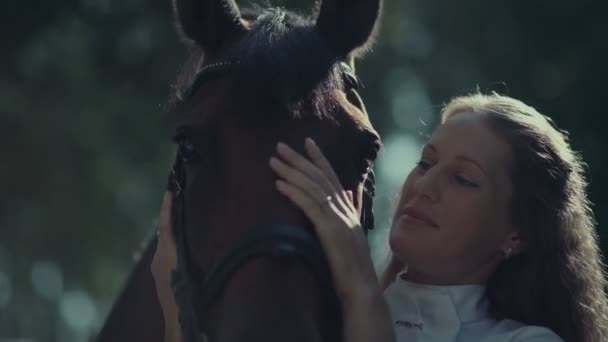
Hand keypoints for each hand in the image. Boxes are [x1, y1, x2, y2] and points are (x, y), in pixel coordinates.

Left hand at [269, 138, 379, 303]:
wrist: (361, 287)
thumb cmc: (353, 266)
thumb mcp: (352, 234)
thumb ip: (350, 211)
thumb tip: (350, 193)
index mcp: (348, 209)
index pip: (332, 176)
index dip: (319, 158)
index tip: (307, 142)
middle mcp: (344, 209)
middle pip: (319, 177)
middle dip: (299, 159)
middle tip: (280, 145)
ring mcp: (338, 218)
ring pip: (313, 188)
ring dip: (291, 172)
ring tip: (274, 161)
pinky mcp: (330, 231)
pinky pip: (310, 206)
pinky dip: (294, 193)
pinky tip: (280, 185)